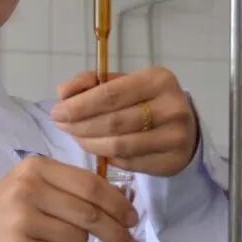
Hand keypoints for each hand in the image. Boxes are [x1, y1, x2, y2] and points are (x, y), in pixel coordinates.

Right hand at [0, 155, 139, 241]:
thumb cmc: (10, 208)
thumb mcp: (36, 184)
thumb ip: (74, 187)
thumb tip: (124, 201)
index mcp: (37, 167)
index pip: (91, 185)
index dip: (118, 204)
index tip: (133, 218)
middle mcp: (29, 189)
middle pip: (90, 214)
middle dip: (116, 233)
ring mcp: (22, 220)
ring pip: (78, 238)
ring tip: (56, 239)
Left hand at [49, 67, 198, 177]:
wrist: (185, 128)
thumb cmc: (146, 101)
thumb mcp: (122, 84)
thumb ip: (90, 82)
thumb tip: (62, 92)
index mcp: (158, 80)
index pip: (110, 94)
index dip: (79, 105)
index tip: (57, 112)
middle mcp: (171, 107)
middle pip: (113, 121)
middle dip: (80, 125)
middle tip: (62, 126)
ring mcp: (175, 137)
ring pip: (119, 145)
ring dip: (89, 143)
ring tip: (76, 137)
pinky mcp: (172, 162)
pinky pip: (128, 162)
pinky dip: (107, 156)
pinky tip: (97, 149)